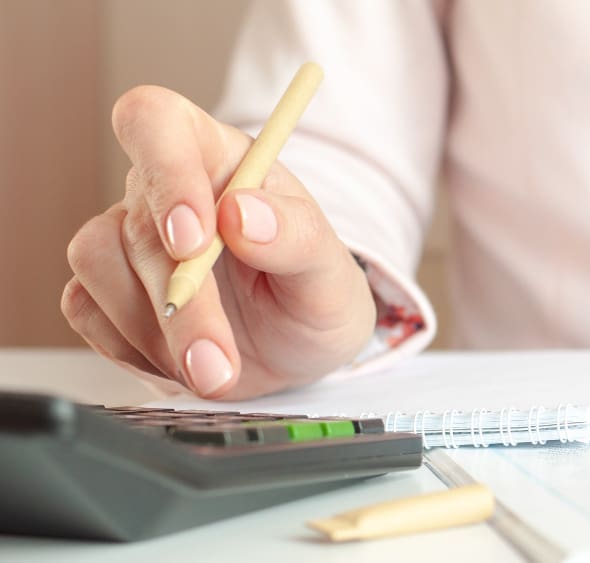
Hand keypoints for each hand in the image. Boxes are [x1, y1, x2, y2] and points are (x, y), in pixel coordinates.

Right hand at [61, 86, 375, 399]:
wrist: (298, 353)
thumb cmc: (314, 293)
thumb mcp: (330, 272)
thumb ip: (298, 237)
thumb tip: (243, 213)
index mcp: (220, 158)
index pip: (158, 122)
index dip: (165, 173)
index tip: (193, 240)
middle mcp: (164, 190)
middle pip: (137, 222)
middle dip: (181, 304)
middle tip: (217, 359)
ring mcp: (128, 240)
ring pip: (97, 263)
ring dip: (155, 331)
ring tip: (214, 368)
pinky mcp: (104, 290)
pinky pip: (87, 310)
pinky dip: (134, 349)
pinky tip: (182, 362)